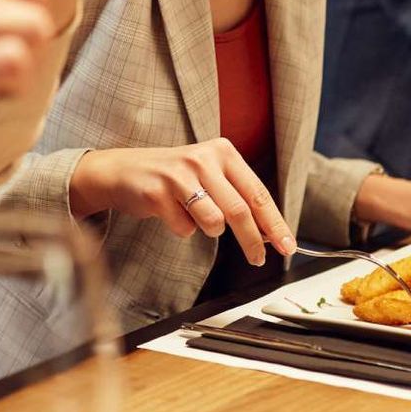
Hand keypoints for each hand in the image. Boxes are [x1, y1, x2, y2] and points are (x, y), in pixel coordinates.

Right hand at [69, 139, 292, 264]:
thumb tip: (269, 232)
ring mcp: (179, 175)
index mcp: (223, 152)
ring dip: (209, 229)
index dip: (275, 223)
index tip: (287, 245)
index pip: (258, 193)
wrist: (123, 171)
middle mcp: (203, 159)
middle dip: (253, 241)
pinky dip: (181, 228)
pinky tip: (170, 211)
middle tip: (257, 259)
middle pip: (240, 210)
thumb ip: (237, 198)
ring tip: (195, 216)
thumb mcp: (209, 176)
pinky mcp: (157, 192)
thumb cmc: (173, 177)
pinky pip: (184, 228)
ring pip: (214, 221)